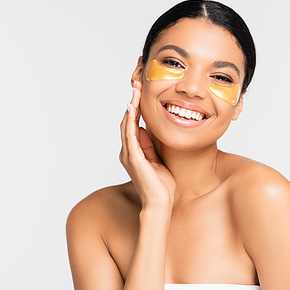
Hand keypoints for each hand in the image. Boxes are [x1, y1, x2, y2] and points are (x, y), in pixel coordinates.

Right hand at [119, 81, 175, 210]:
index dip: (136, 109)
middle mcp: (128, 152)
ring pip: (127, 124)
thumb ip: (151, 147)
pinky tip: (132, 107)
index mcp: (134, 153)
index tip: (141, 93)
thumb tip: (146, 131)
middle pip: (127, 121)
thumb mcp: (158, 161)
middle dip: (132, 102)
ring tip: (135, 90)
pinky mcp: (133, 158)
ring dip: (131, 106)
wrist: (160, 205)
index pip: (133, 125)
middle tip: (136, 85)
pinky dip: (130, 119)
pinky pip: (130, 134)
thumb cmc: (163, 187)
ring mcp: (129, 155)